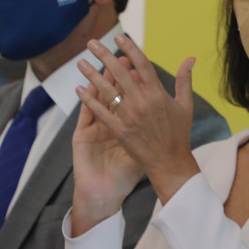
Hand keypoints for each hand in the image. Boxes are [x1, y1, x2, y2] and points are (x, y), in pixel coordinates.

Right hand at [70, 68, 146, 234]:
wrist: (105, 192)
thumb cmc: (123, 174)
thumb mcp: (138, 151)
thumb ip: (149, 134)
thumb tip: (165, 118)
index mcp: (124, 124)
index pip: (130, 97)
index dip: (135, 80)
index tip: (139, 65)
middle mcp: (109, 123)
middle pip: (114, 92)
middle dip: (118, 74)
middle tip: (121, 56)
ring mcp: (95, 130)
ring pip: (99, 101)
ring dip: (100, 82)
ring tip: (102, 64)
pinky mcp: (83, 138)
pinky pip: (87, 117)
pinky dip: (86, 103)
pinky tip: (83, 90)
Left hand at [78, 37, 198, 204]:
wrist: (170, 162)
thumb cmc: (178, 133)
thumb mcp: (185, 104)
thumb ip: (184, 79)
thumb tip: (190, 58)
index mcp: (158, 93)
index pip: (142, 64)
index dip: (130, 49)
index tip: (119, 37)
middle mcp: (142, 101)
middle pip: (119, 73)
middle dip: (104, 55)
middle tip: (92, 42)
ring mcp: (129, 116)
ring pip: (107, 90)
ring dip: (92, 74)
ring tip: (80, 62)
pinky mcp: (119, 130)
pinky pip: (101, 112)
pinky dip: (89, 100)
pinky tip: (79, 89)